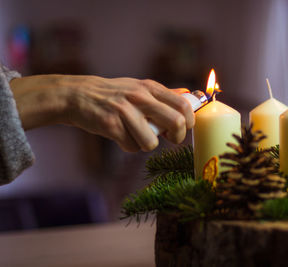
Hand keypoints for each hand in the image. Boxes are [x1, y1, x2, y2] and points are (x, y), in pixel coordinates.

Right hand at [10, 75, 194, 151]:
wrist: (78, 95)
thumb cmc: (114, 94)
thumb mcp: (140, 87)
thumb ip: (164, 95)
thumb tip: (190, 95)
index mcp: (151, 87)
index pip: (184, 105)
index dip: (189, 121)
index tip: (183, 128)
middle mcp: (140, 96)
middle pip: (176, 122)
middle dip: (177, 137)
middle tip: (170, 138)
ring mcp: (125, 110)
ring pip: (152, 142)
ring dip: (147, 144)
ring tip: (137, 136)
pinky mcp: (110, 125)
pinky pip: (131, 147)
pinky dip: (129, 146)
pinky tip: (120, 136)